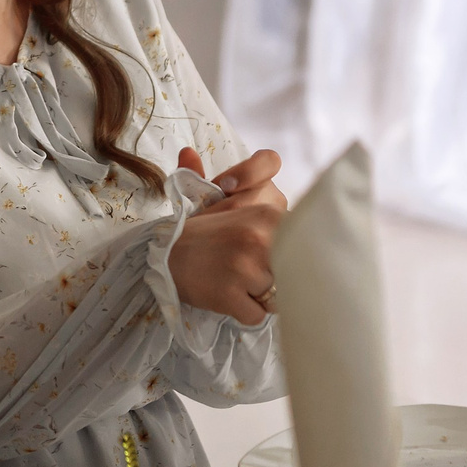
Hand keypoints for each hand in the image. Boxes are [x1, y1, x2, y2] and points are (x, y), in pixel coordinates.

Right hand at [171, 147, 282, 323]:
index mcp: (264, 211)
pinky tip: (228, 297)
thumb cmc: (196, 232)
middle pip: (292, 268)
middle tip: (252, 268)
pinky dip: (245, 312)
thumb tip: (192, 152)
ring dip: (260, 294)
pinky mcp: (230, 295)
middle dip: (277, 273)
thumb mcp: (215, 203)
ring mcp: (244, 266)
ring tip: (237, 281)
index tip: (275, 252)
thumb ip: (234, 183)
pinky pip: (257, 314)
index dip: (294, 249)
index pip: (305, 237)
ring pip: (277, 295)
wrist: (160, 258)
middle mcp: (257, 236)